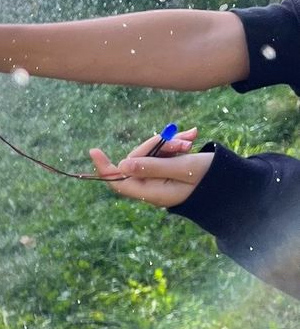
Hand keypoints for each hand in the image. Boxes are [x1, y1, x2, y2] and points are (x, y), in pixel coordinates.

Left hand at [89, 127, 212, 207]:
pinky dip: (176, 143)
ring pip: (153, 153)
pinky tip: (192, 137)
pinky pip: (164, 153)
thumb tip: (123, 165)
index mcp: (152, 192)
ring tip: (192, 138)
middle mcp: (152, 186)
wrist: (234, 184)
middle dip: (157, 145)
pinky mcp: (169, 169)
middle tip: (182, 141)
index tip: (94, 151)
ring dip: (171, 142)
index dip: (105, 168)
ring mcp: (160, 178)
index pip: (119, 181)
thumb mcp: (183, 169)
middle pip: (138, 160)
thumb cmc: (211, 178)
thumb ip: (153, 167)